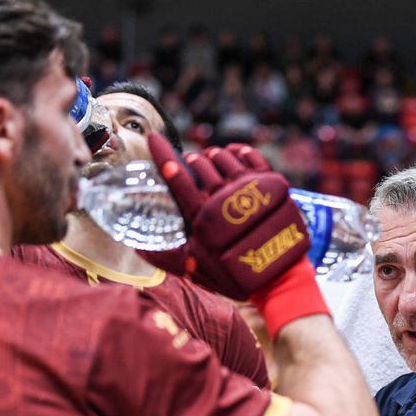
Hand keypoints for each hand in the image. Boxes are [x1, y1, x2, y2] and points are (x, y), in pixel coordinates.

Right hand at [145, 136, 310, 300]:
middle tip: (191, 163)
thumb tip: (139, 251)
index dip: (163, 155)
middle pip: (201, 164)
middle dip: (192, 160)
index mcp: (202, 215)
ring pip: (224, 157)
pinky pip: (252, 156)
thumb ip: (166, 257)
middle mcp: (224, 197)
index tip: (154, 139)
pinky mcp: (271, 184)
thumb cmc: (232, 274)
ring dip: (214, 155)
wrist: (277, 276)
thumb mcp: (194, 268)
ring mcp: (249, 188)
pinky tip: (234, 152)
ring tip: (211, 159)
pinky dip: (240, 151)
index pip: (177, 177)